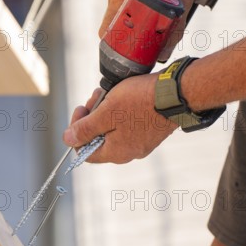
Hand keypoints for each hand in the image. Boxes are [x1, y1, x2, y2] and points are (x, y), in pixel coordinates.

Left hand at [63, 74, 177, 163]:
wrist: (177, 93)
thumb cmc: (141, 102)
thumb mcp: (106, 113)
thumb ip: (85, 129)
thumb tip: (68, 140)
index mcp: (116, 153)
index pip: (84, 152)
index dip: (77, 131)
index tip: (82, 110)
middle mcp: (129, 152)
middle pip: (98, 139)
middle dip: (92, 116)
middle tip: (96, 97)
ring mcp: (141, 142)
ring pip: (113, 129)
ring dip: (106, 111)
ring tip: (109, 93)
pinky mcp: (150, 132)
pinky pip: (128, 125)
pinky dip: (121, 111)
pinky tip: (124, 96)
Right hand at [99, 0, 204, 60]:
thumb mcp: (182, 1)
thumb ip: (172, 31)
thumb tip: (163, 54)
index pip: (106, 31)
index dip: (115, 47)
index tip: (127, 56)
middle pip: (112, 22)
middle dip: (127, 34)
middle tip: (145, 42)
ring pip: (120, 9)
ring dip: (134, 17)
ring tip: (156, 16)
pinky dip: (136, 3)